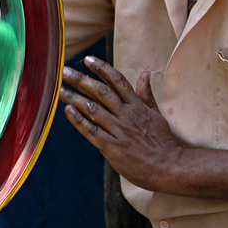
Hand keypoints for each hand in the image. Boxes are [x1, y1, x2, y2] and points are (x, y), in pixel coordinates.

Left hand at [58, 56, 183, 191]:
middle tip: (66, 71)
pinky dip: (78, 120)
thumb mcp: (157, 115)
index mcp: (137, 106)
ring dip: (74, 97)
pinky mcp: (112, 147)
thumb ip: (146, 95)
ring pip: (93, 109)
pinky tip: (68, 110)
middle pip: (101, 92)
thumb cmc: (162, 142)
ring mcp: (119, 131)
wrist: (168, 168)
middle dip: (81, 79)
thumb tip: (145, 73)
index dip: (102, 68)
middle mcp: (126, 115)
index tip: (88, 59)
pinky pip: (92, 131)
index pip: (118, 81)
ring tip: (60, 89)